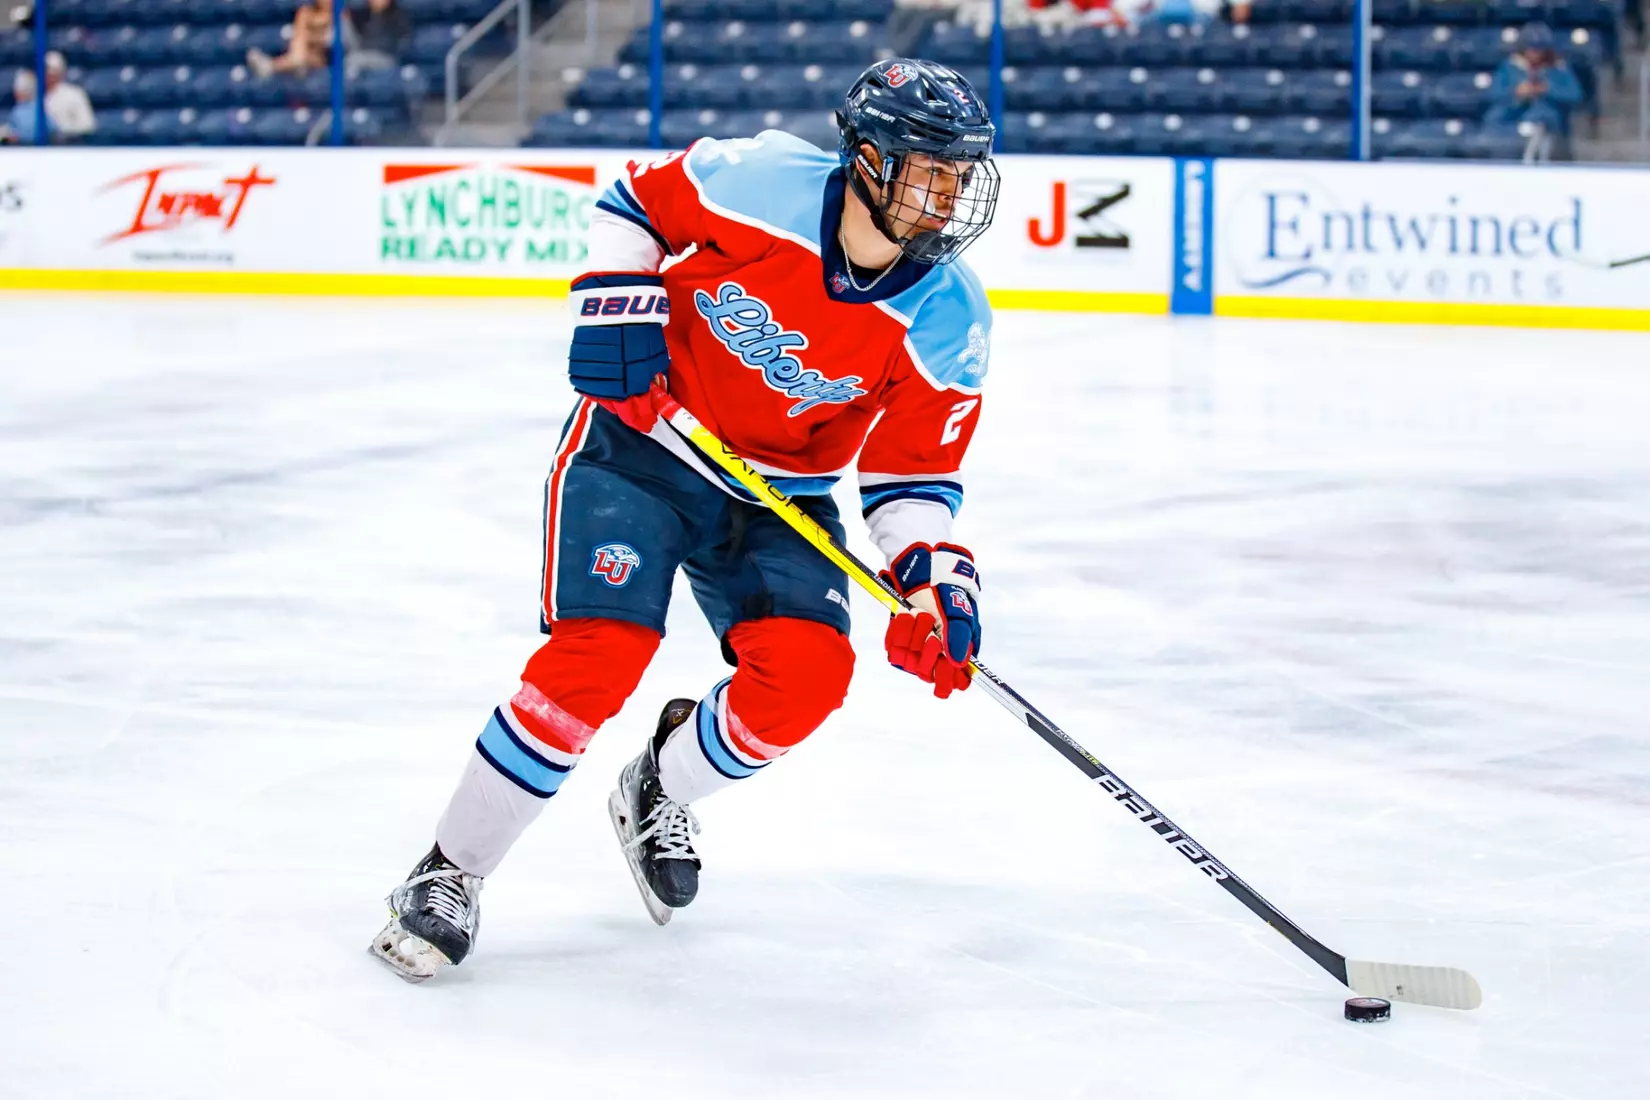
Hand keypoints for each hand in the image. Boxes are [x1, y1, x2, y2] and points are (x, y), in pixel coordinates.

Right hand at [568, 272, 670, 430]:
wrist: (614, 300)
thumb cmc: (640, 325)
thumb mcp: (653, 353)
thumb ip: (651, 378)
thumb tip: (650, 397)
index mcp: (631, 378)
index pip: (636, 407)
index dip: (642, 417)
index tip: (647, 423)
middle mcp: (610, 378)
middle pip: (617, 405)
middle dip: (627, 412)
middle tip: (636, 416)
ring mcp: (592, 370)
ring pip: (600, 395)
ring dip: (611, 401)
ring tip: (620, 403)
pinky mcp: (578, 360)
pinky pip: (587, 382)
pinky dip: (597, 388)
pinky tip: (605, 389)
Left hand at [881, 542, 980, 698]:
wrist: (922, 570)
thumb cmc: (946, 591)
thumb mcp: (958, 612)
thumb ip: (960, 638)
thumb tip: (958, 663)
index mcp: (958, 650)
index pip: (955, 680)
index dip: (947, 678)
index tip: (942, 665)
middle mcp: (937, 653)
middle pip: (927, 672)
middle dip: (927, 650)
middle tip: (931, 632)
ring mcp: (917, 648)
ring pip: (909, 661)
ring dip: (912, 636)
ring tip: (917, 615)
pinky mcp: (899, 640)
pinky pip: (894, 649)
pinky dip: (898, 632)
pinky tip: (905, 616)